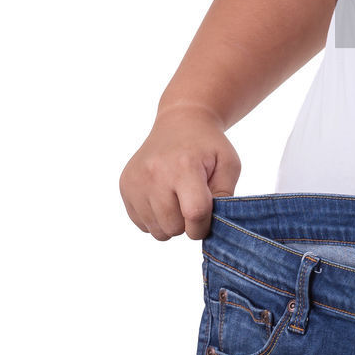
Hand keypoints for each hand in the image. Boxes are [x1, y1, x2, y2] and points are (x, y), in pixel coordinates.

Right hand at [118, 101, 239, 240]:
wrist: (179, 123)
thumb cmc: (208, 146)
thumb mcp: (229, 164)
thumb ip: (226, 195)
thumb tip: (216, 224)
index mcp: (185, 166)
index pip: (195, 213)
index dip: (204, 225)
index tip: (208, 219)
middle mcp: (155, 174)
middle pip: (174, 227)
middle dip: (188, 224)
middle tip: (193, 202)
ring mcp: (136, 181)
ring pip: (157, 231)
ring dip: (172, 223)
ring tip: (179, 199)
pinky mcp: (125, 186)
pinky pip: (142, 224)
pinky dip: (156, 218)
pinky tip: (164, 197)